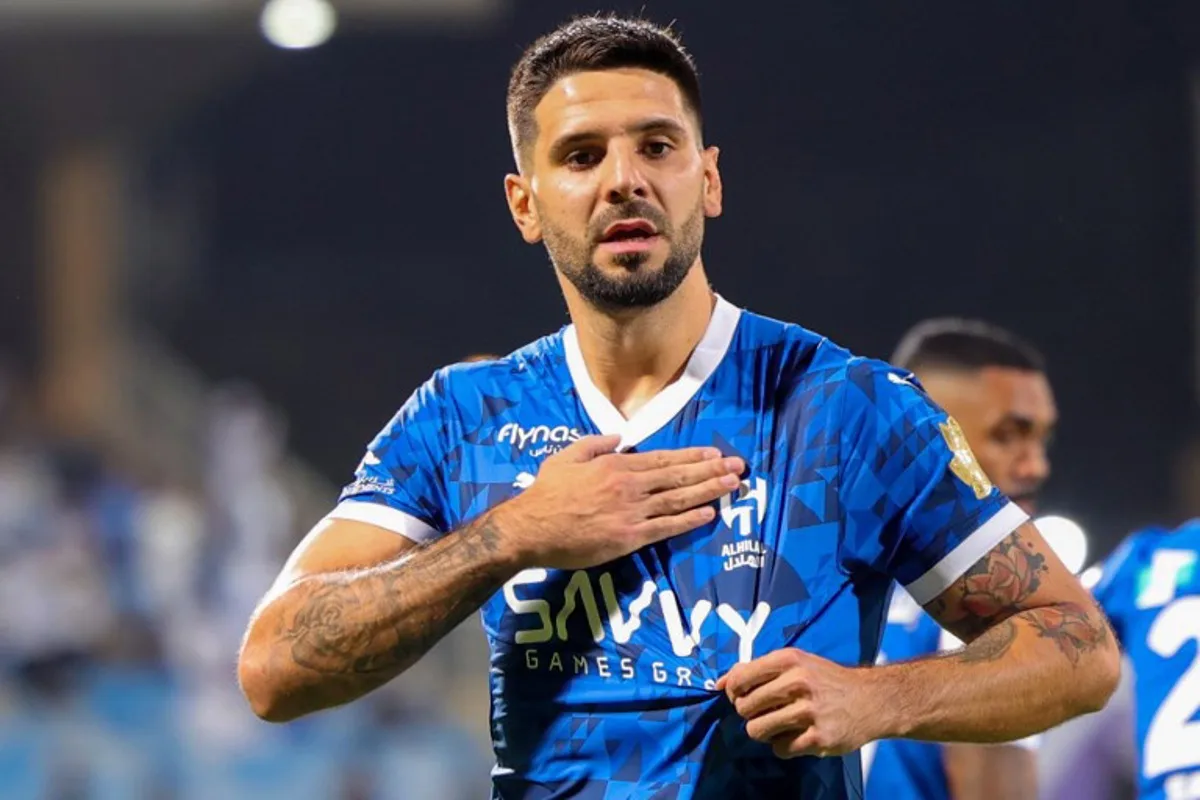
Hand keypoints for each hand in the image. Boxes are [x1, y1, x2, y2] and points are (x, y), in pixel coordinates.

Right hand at [499, 434, 743, 569]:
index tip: (714, 454)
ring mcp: (632, 512)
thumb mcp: (567, 457)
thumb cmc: (546, 493)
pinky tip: (709, 514)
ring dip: (709, 491)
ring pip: (678, 499)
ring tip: (733, 485)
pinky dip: (690, 520)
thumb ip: (595, 445)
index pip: (663, 459)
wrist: (532, 528)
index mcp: (616, 465)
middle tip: (738, 467)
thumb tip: (619, 439)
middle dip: (711, 471)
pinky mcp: (629, 537)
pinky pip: (666, 527)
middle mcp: (630, 486)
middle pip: (678, 476)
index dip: (691, 457)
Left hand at [718, 648, 881, 758]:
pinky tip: (796, 736)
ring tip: (778, 725)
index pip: (739, 678)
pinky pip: (780, 749)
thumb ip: (757, 670)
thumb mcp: (795, 662)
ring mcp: (809, 712)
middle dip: (749, 713)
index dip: (733, 691)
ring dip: (763, 731)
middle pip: (745, 708)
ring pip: (757, 730)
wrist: (871, 700)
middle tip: (764, 712)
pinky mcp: (818, 739)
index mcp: (789, 660)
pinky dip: (783, 746)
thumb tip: (719, 684)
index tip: (741, 696)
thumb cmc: (826, 679)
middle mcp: (798, 683)